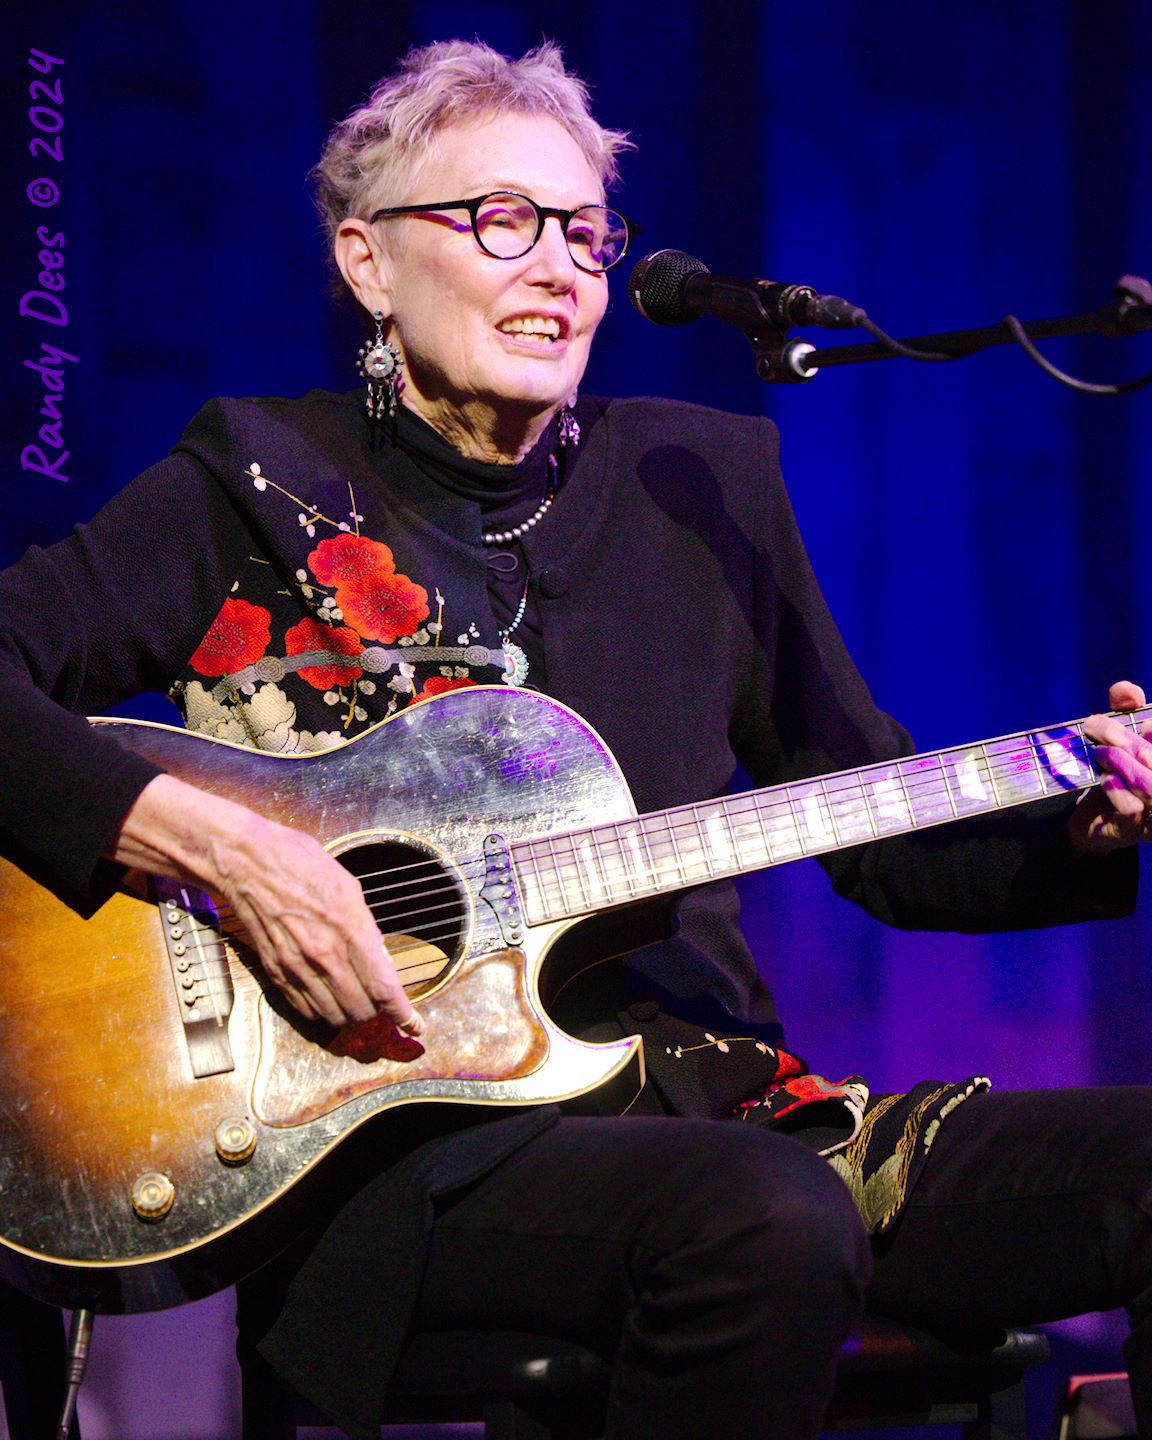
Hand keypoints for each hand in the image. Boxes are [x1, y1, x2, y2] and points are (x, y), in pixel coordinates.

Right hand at [112, 775, 424, 1031]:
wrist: (248, 863)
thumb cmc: (300, 864)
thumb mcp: (349, 887)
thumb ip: (366, 927)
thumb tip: (379, 957)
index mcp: (349, 931)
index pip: (383, 989)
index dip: (403, 1015)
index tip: (415, 1028)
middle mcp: (324, 957)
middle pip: (361, 1011)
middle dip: (379, 1015)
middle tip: (385, 1009)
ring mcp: (297, 968)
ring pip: (334, 1018)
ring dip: (352, 1018)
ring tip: (360, 1006)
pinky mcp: (276, 973)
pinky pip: (306, 1011)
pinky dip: (323, 1013)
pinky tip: (331, 1000)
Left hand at [1069, 680, 1151, 853]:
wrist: (1090, 817)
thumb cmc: (1113, 770)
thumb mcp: (1118, 735)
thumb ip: (1124, 707)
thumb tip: (1126, 690)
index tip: (1136, 710)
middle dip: (1126, 738)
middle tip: (1095, 725)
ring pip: (1151, 786)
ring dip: (1123, 763)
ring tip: (1100, 753)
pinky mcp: (1136, 830)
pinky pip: (1133, 809)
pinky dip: (1118, 791)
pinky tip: (1106, 779)